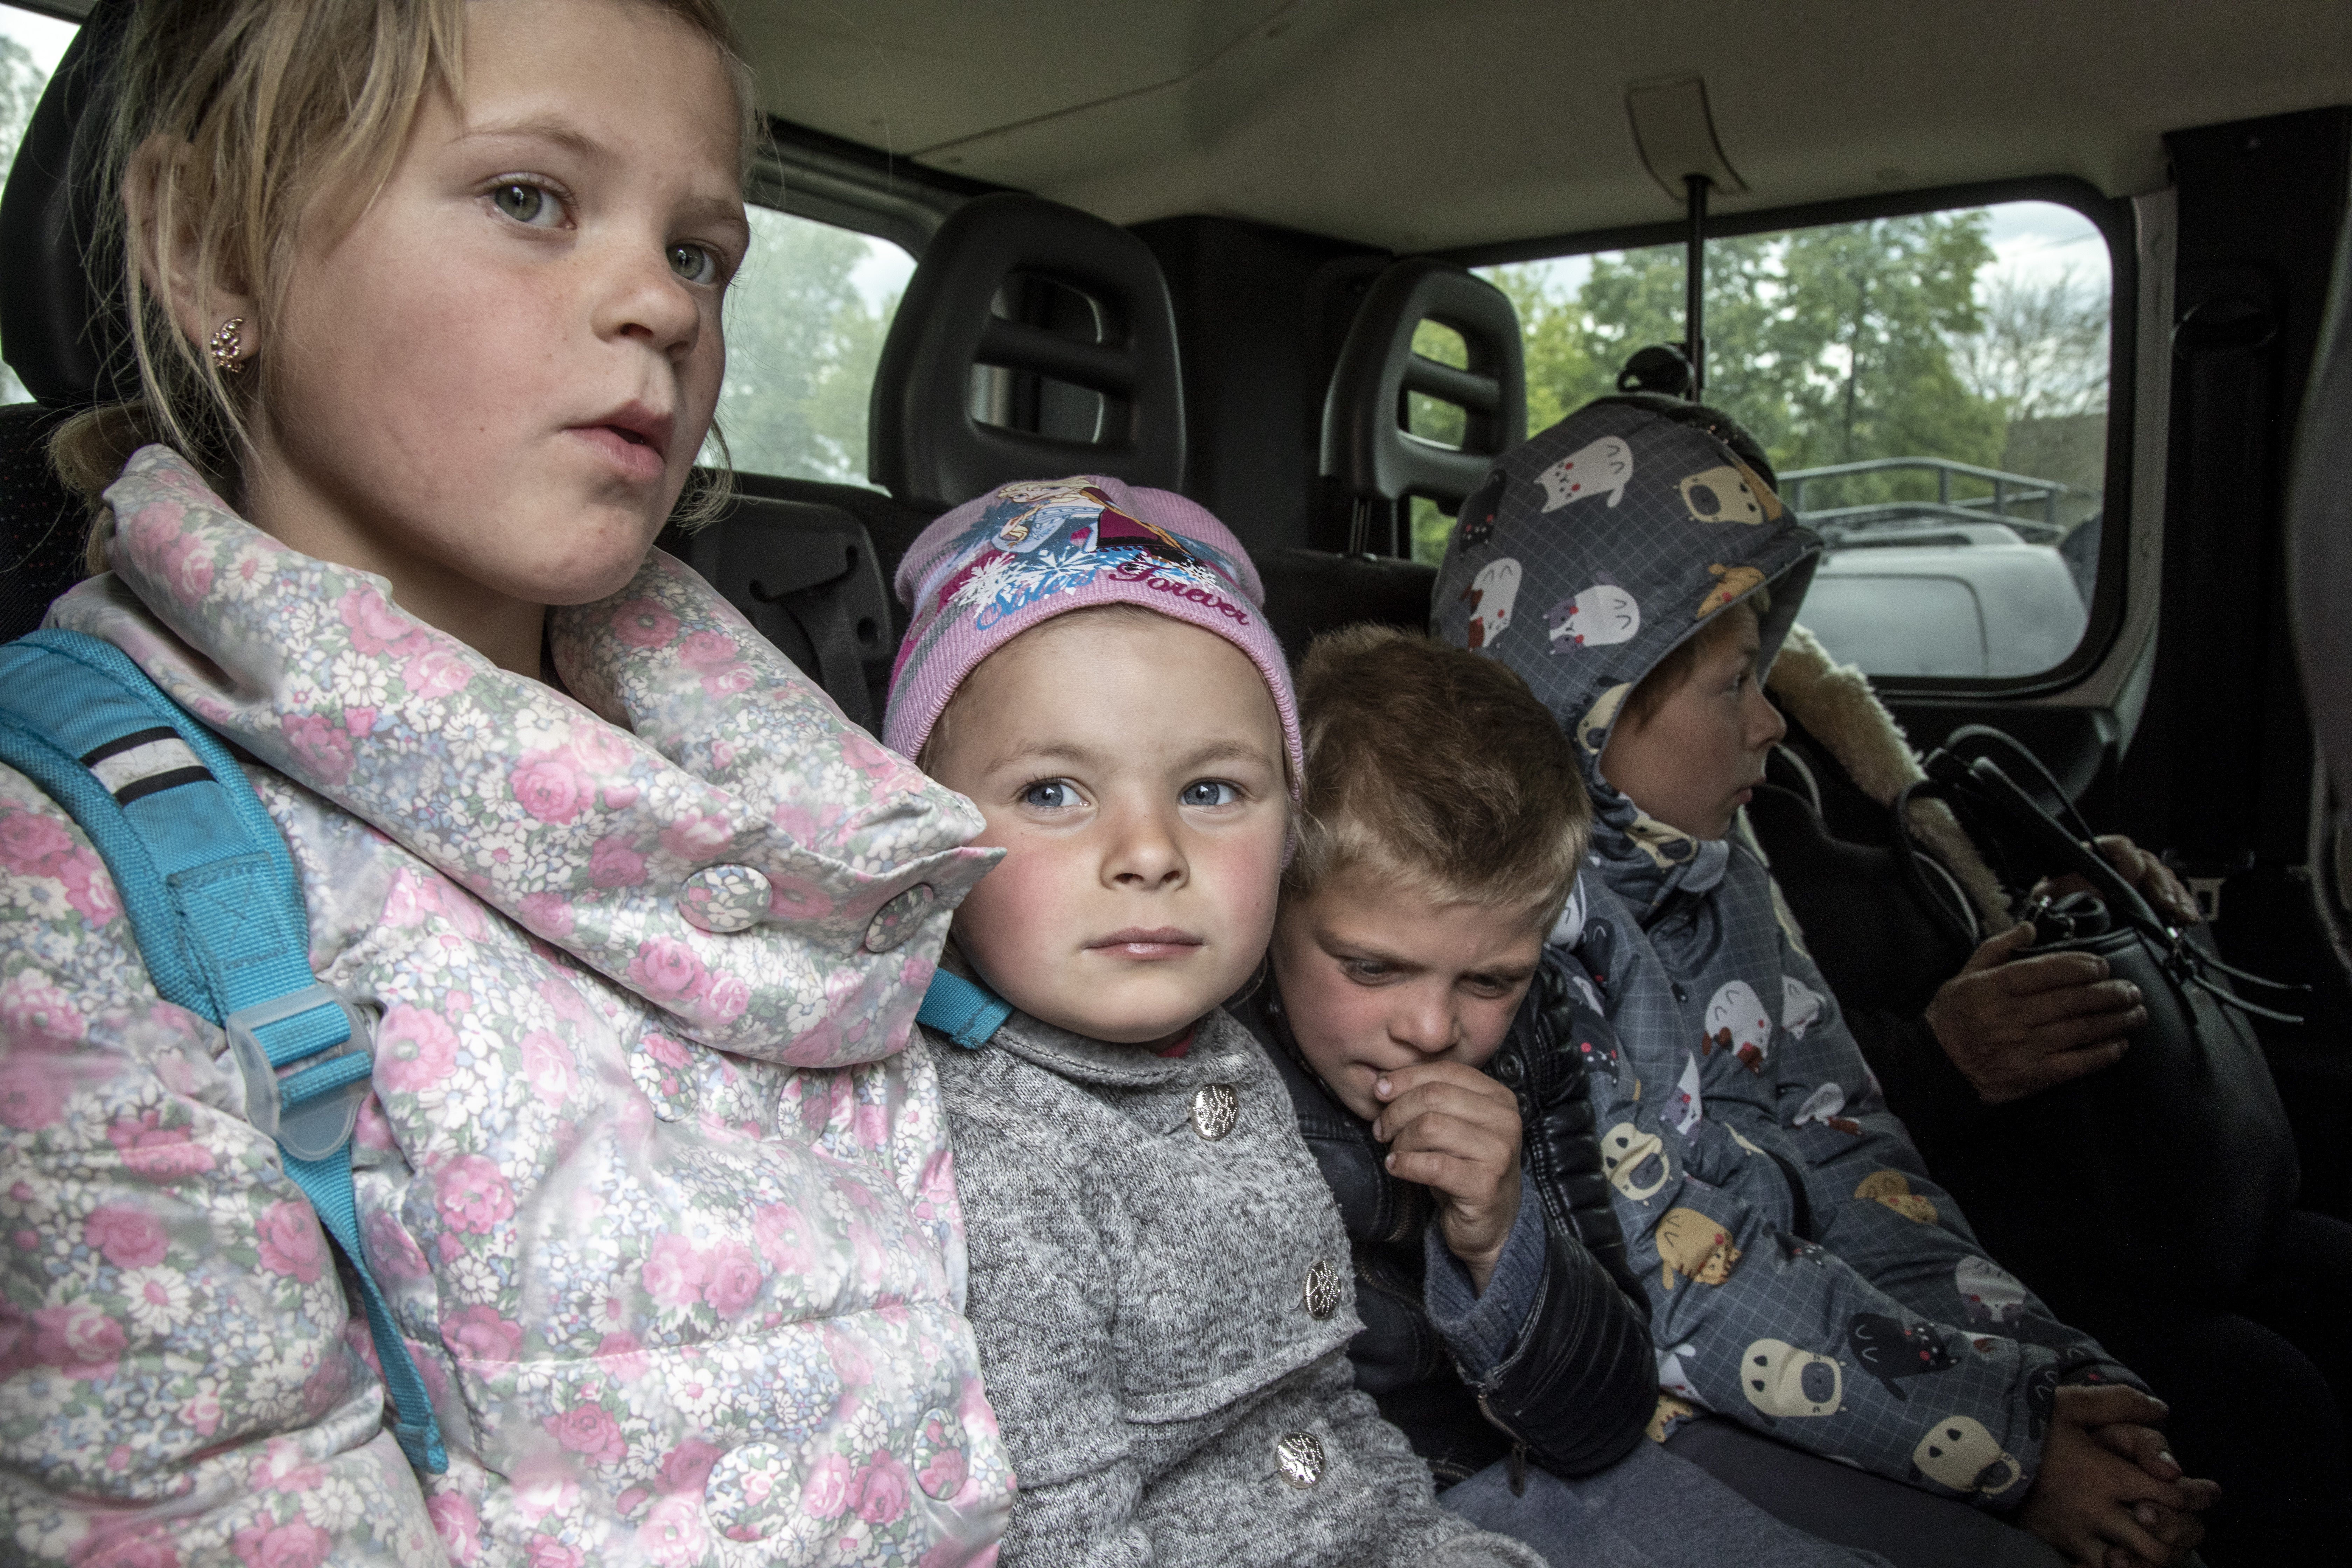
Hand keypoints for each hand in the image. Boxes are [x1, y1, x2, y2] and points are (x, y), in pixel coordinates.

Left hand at [1373, 1060, 1523, 1292]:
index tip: (1380, 1091)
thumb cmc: (1463, 1170)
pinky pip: (1431, 1164)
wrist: (1491, 1226)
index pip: (1446, 1071)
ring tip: (1394, 1151)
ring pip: (1430, 1126)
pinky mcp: (1485, 1184)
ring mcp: (1499, 1152)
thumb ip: (1429, 1100)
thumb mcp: (1451, 1127)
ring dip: (1400, 1139)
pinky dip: (1405, 1164)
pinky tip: (1397, 1167)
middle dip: (1396, 1111)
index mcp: (1499, 1098)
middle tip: (1382, 1130)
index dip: (1407, 1077)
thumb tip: (1383, 1080)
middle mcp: (1505, 1120)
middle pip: (1434, 1096)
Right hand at [1926, 923, 2147, 1103]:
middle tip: (2131, 990)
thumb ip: (1998, 948)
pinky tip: (2119, 1045)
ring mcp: (2022, 1048)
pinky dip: (2100, 1054)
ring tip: (2135, 1013)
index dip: (2080, 967)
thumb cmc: (1952, 1017)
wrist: (1934, 1065)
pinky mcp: (2030, 1076)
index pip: (2046, 972)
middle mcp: (2010, 1017)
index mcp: (1993, 988)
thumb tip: (2030, 928)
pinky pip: (2074, 1064)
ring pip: (2079, 1030)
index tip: (2102, 966)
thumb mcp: (1965, 974)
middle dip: (2109, 994)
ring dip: (2114, 1021)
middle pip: (2071, 1001)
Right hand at [2019, 1386, 2212, 1567]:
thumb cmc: (2028, 1425)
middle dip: (2183, 1535)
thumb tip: (2162, 1410)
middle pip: (2160, 1541)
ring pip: (2136, 1565)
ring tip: (2160, 1540)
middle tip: (2185, 1520)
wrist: (1976, 1449)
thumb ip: (2119, 1402)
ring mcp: (2077, 1532)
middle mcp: (2096, 1509)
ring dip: (2155, 1557)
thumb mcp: (2071, 1403)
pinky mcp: (2059, 1545)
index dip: (2198, 1495)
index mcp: (2105, 1473)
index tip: (2209, 1491)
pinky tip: (2126, 1559)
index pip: (2171, 1493)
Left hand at [2034, 834, 2201, 927]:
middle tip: (2166, 905)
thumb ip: (2058, 889)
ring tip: (2180, 916)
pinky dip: (2183, 907)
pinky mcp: (2153, 898)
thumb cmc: (2054, 902)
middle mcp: (2121, 863)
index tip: (2134, 881)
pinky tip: (2188, 919)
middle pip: (2149, 864)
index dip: (2129, 863)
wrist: (2064, 920)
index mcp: (2097, 855)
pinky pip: (2174, 896)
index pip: (2119, 847)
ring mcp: (2140, 879)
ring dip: (2175, 898)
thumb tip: (2079, 890)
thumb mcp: (2048, 895)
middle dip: (2160, 885)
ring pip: (2165, 879)